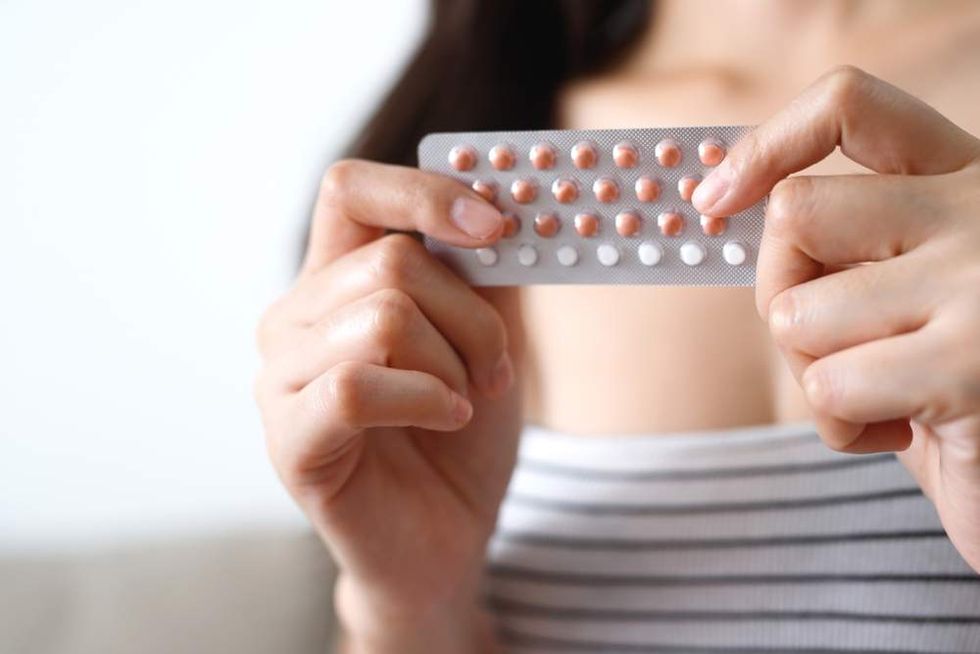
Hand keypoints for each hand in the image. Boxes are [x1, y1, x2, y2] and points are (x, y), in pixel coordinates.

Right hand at [254, 160, 522, 650]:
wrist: (445, 533)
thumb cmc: (460, 430)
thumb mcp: (486, 333)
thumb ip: (484, 270)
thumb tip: (506, 206)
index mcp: (335, 279)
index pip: (350, 189)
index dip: (422, 192)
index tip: (495, 226)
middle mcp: (294, 318)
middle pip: (392, 261)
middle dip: (472, 316)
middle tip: (498, 367)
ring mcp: (281, 379)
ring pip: (382, 317)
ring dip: (456, 362)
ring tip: (468, 400)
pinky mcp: (290, 440)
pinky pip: (357, 386)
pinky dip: (427, 398)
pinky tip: (449, 418)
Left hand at [693, 66, 979, 571]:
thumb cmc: (951, 386)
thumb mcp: (909, 289)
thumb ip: (848, 244)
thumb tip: (720, 205)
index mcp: (961, 182)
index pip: (850, 107)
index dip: (765, 144)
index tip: (712, 197)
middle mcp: (977, 215)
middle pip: (793, 213)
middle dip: (777, 289)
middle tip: (829, 340)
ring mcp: (979, 284)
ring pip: (793, 311)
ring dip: (813, 371)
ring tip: (882, 394)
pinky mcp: (969, 366)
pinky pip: (826, 386)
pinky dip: (841, 427)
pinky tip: (904, 431)